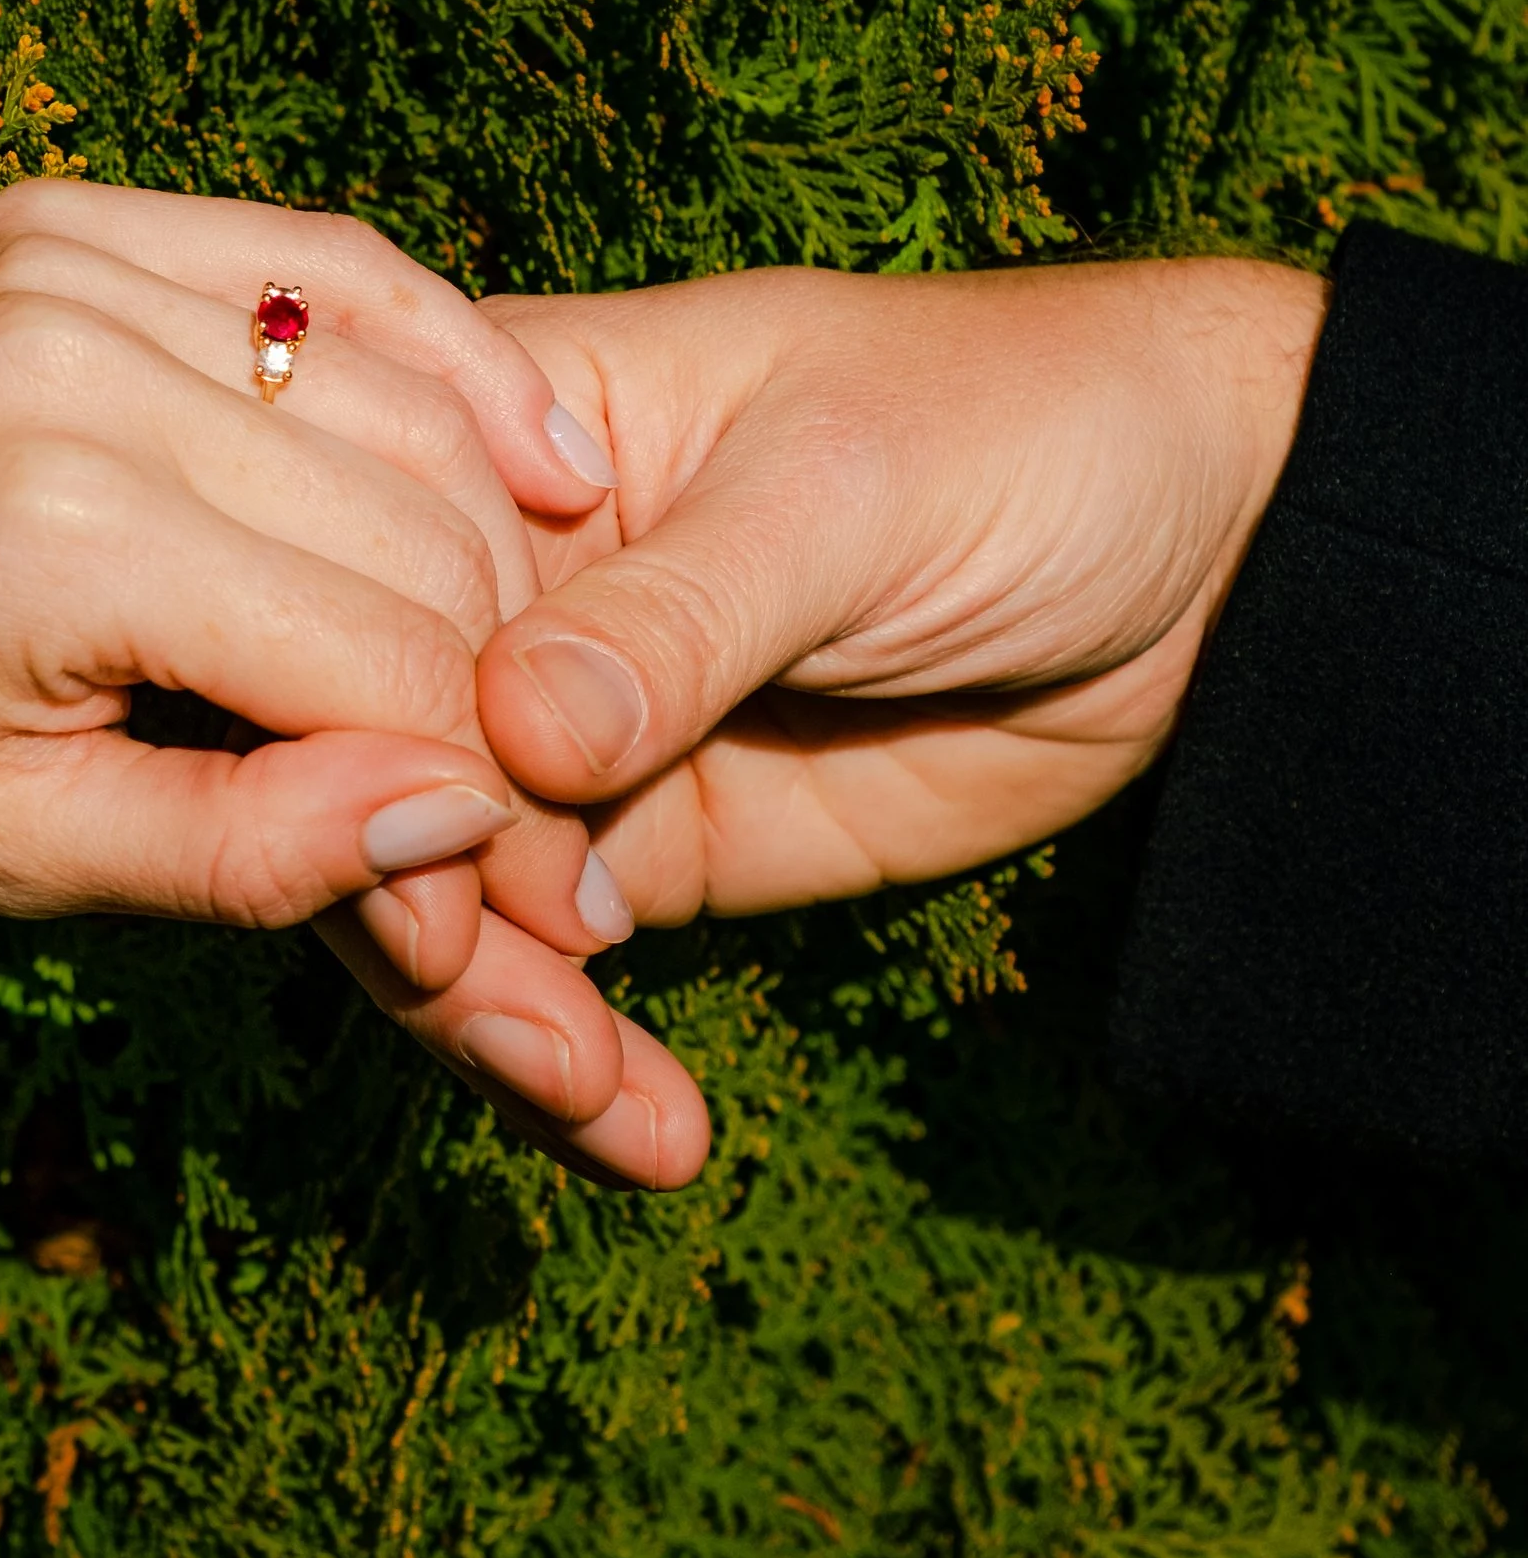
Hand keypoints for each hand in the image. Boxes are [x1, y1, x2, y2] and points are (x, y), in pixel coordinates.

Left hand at [0, 181, 694, 1161]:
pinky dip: (441, 358)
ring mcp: (73, 257)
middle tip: (529, 815)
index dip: (475, 806)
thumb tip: (463, 821)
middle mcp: (77, 357)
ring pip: (398, 400)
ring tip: (545, 664)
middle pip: (418, 533)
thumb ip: (249, 852)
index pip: (386, 670)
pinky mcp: (72, 215)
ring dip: (490, 540)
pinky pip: (326, 269)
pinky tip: (537, 454)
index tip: (510, 911)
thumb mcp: (8, 859)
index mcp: (57, 531)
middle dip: (494, 686)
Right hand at [322, 256, 1319, 1193]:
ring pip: (445, 888)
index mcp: (490, 433)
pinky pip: (562, 965)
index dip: (351, 734)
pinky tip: (645, 1136)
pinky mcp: (654, 843)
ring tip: (596, 1101)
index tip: (421, 858)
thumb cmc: (1022, 422)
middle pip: (362, 761)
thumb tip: (517, 736)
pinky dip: (578, 1059)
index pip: (345, 588)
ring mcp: (565, 729)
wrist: (1212, 544)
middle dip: (417, 909)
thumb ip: (682, 608)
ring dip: (497, 1014)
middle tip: (524, 1029)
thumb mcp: (851, 489)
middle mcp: (490, 584)